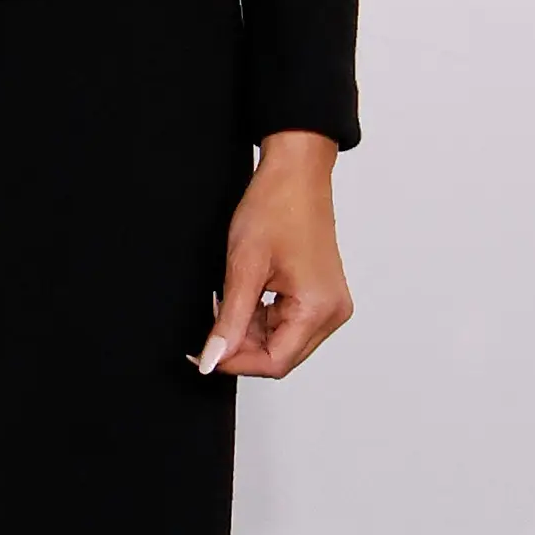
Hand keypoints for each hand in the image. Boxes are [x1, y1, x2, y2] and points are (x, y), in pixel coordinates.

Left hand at [196, 133, 352, 379]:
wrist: (296, 172)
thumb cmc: (277, 205)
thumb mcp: (243, 268)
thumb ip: (229, 321)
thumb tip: (212, 360)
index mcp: (319, 308)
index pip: (275, 363)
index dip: (235, 362)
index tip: (203, 354)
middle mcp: (332, 312)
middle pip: (280, 356)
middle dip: (241, 345)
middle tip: (211, 322)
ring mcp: (329, 304)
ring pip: (280, 341)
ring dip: (248, 330)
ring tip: (227, 297)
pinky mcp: (320, 296)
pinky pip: (286, 323)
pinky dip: (259, 317)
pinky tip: (243, 294)